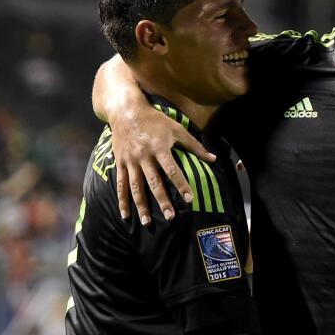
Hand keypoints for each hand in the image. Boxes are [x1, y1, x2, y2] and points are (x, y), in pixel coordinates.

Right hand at [110, 105, 215, 223]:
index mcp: (160, 148)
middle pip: (154, 182)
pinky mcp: (120, 163)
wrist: (126, 111)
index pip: (172, 170)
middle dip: (162, 201)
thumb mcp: (177, 128)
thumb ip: (195, 145)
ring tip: (147, 222)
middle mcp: (144, 156)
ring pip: (136, 187)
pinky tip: (125, 215)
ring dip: (141, 206)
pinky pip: (120, 184)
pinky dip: (122, 200)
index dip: (181, 185)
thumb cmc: (156, 120)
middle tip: (171, 217)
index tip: (189, 199)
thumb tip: (214, 159)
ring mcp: (130, 161)